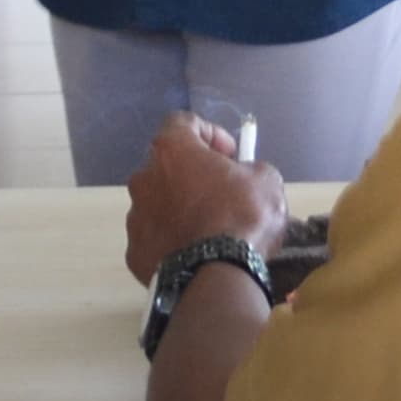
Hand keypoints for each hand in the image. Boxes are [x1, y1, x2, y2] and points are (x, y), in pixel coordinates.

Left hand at [126, 112, 288, 284]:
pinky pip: (155, 238)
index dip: (209, 132)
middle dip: (193, 175)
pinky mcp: (134, 252)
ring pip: (158, 204)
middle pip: (167, 166)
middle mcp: (144, 178)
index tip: (230, 154)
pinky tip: (195, 254)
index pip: (182, 122)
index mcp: (171, 151)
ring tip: (208, 230)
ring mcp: (135, 217)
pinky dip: (172, 240)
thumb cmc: (242, 217)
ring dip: (180, 208)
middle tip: (221, 193)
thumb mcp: (266, 180)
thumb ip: (249, 169)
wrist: (217, 277)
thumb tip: (242, 176)